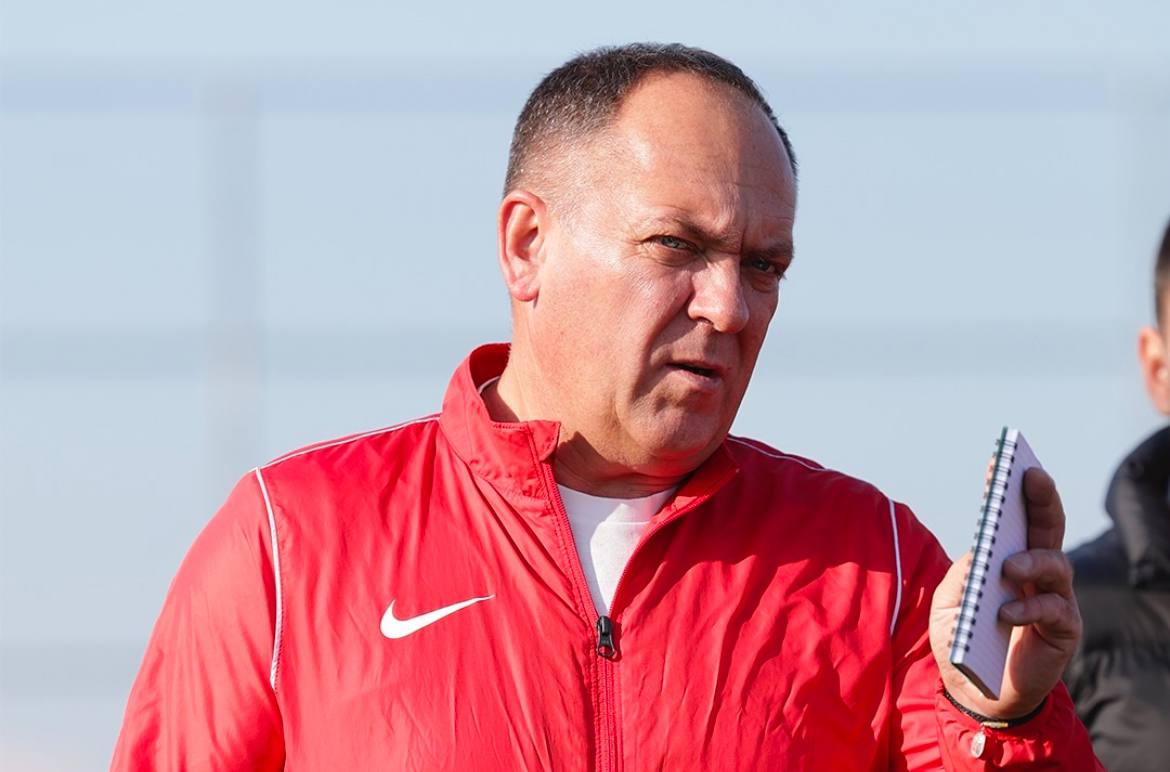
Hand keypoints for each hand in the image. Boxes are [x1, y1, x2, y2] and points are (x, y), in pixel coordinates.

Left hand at [928, 468, 1082, 718]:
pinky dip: (1030, 607)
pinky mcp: (1063, 630)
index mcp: (1005, 557)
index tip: (999, 460)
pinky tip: (1007, 612)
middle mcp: (1034, 571)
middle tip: (1030, 475)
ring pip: (1057, 564)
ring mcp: (1052, 598)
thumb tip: (983, 549)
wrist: (972, 691)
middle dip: (1041, 497)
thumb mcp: (950, 603)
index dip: (1007, 488)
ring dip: (1032, 561)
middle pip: (1047, 526)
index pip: (1013, 516)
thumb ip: (965, 574)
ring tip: (1007, 568)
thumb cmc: (960, 639)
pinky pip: (1056, 609)